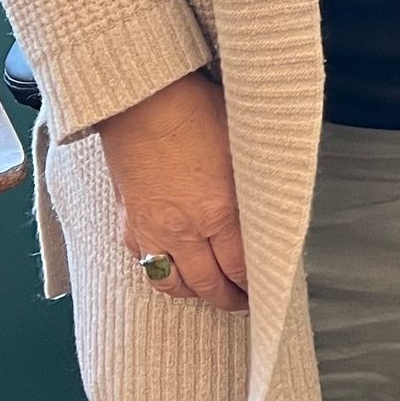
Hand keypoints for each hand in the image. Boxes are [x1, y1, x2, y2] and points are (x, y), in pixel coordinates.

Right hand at [98, 69, 248, 309]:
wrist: (141, 98)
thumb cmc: (195, 109)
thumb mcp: (242, 145)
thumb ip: (255, 184)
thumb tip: (272, 206)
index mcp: (219, 211)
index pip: (241, 267)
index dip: (255, 286)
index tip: (265, 291)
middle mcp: (184, 230)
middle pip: (208, 285)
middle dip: (228, 299)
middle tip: (242, 303)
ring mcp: (152, 229)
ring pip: (173, 284)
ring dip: (194, 293)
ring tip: (209, 291)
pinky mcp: (128, 222)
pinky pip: (145, 265)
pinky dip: (162, 274)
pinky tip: (173, 269)